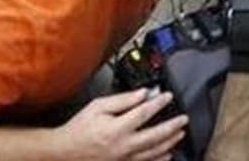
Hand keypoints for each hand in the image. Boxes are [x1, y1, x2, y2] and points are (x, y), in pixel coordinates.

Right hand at [52, 89, 187, 160]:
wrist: (65, 151)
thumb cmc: (79, 128)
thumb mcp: (98, 106)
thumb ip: (122, 99)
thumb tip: (142, 94)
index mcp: (117, 128)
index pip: (144, 112)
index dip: (159, 103)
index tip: (168, 96)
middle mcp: (123, 145)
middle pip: (156, 135)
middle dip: (173, 126)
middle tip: (183, 119)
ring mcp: (124, 158)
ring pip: (154, 152)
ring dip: (170, 142)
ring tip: (180, 133)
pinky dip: (160, 159)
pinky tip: (168, 154)